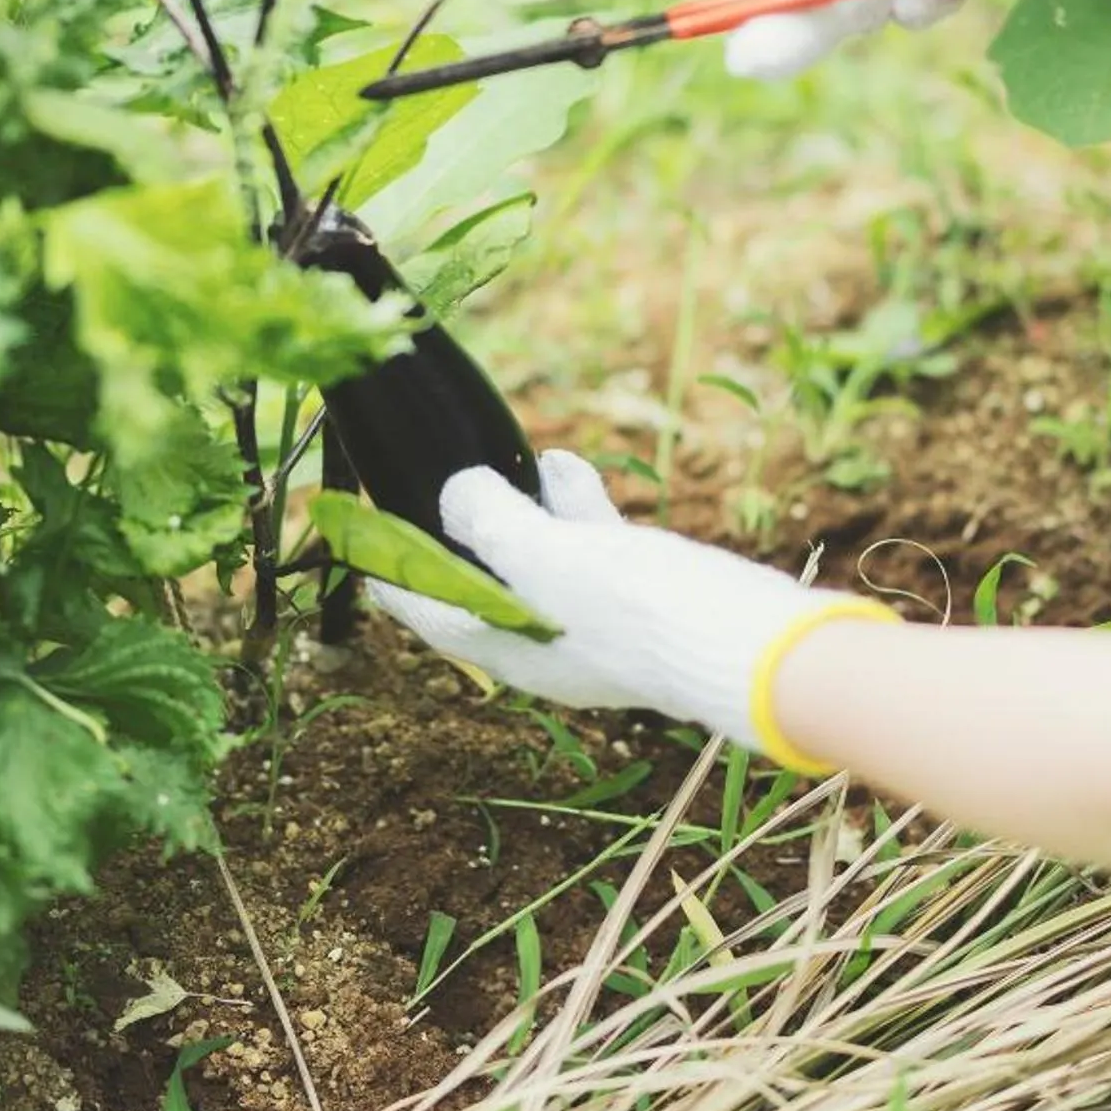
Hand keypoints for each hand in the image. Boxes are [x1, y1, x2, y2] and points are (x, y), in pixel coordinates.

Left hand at [369, 451, 891, 759]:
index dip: (393, 577)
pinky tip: (563, 466)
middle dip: (460, 533)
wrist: (751, 645)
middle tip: (427, 488)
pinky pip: (591, 549)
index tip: (359, 549)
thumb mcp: (544, 559)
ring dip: (522, 509)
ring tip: (508, 459)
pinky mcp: (643, 598)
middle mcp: (550, 644)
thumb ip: (490, 522)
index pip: (433, 616)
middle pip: (483, 585)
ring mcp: (599, 622)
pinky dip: (573, 509)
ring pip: (542, 559)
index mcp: (514, 651)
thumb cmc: (636, 613)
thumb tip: (458, 492)